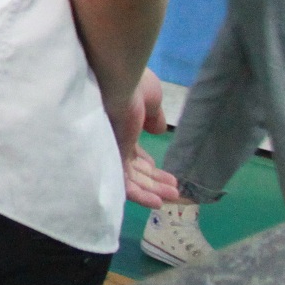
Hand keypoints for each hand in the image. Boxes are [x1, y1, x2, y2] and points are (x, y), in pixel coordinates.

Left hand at [112, 81, 179, 208]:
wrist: (116, 81)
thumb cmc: (133, 85)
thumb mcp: (151, 99)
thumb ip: (154, 116)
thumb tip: (158, 129)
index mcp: (122, 126)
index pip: (132, 151)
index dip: (146, 163)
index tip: (159, 170)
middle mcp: (114, 140)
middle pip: (134, 168)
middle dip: (154, 180)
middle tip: (173, 190)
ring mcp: (111, 149)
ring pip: (131, 179)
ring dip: (152, 190)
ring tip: (171, 198)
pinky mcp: (111, 158)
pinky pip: (124, 183)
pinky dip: (140, 195)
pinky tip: (158, 202)